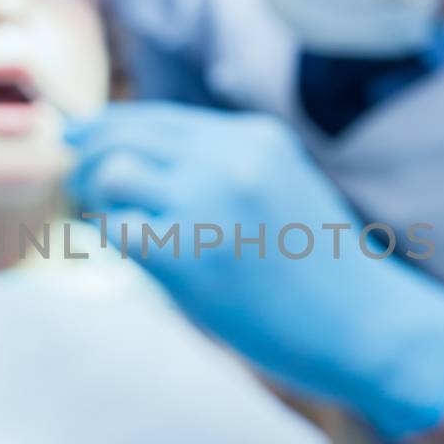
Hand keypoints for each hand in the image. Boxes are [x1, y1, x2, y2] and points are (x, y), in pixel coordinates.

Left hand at [66, 102, 443, 436]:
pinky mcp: (189, 253)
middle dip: (91, 155)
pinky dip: (112, 239)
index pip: (159, 117)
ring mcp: (208, 203)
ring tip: (109, 223)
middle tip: (78, 184)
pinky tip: (132, 256)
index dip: (111, 127)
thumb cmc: (320, 273)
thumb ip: (224, 169)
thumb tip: (136, 163)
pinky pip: (117, 228)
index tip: (81, 139)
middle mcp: (229, 158)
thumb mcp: (283, 190)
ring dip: (96, 195)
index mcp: (255, 137)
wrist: (364, 325)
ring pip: (113, 170)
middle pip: (126, 132)